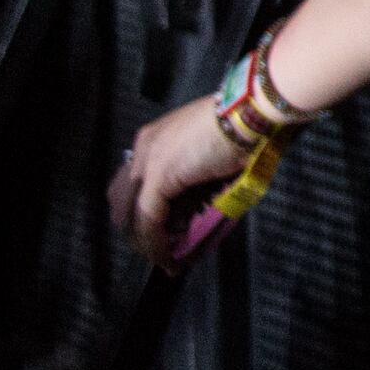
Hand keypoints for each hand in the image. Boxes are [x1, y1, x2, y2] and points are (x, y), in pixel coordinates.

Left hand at [109, 94, 249, 269]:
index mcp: (153, 138)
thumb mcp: (208, 148)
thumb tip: (196, 202)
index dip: (138, 210)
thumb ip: (193, 171)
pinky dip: (156, 242)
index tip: (158, 229)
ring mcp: (147, 161)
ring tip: (164, 258)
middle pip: (120, 200)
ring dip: (145, 241)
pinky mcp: (158, 177)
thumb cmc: (241, 124)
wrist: (249, 111)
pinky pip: (148, 219)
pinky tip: (167, 256)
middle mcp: (143, 148)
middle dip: (135, 229)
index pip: (129, 182)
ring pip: (130, 214)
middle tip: (157, 249)